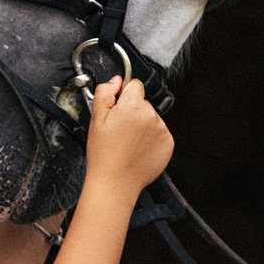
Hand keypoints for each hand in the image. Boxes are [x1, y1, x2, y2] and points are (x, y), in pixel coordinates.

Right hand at [84, 77, 173, 197]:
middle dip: (132, 112)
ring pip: (152, 118)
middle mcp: (151, 116)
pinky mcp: (168, 144)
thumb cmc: (103, 154)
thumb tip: (116, 80)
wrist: (115, 183)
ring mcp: (162, 130)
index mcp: (132, 106)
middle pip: (143, 103)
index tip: (117, 109)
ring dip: (142, 125)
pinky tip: (138, 149)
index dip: (123, 96)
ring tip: (128, 142)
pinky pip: (159, 133)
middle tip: (119, 131)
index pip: (135, 85)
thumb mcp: (96, 119)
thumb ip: (104, 93)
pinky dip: (151, 139)